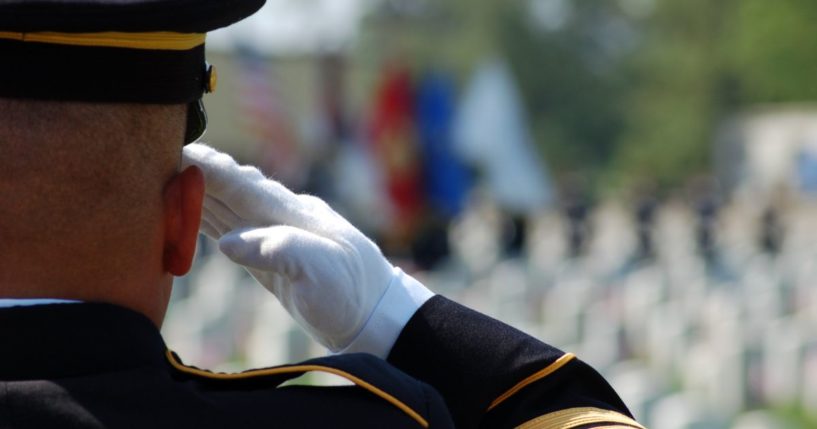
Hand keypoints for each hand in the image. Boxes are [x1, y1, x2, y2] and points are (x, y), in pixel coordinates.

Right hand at [182, 144, 433, 356]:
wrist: (373, 316)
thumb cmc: (352, 291)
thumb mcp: (322, 270)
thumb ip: (278, 250)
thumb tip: (228, 242)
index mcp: (293, 214)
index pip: (243, 184)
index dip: (210, 168)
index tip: (179, 149)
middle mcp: (281, 217)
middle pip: (230, 189)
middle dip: (195, 172)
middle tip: (157, 154)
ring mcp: (275, 236)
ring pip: (227, 207)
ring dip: (195, 193)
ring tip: (162, 178)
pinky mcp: (270, 259)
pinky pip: (231, 232)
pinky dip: (206, 221)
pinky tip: (189, 214)